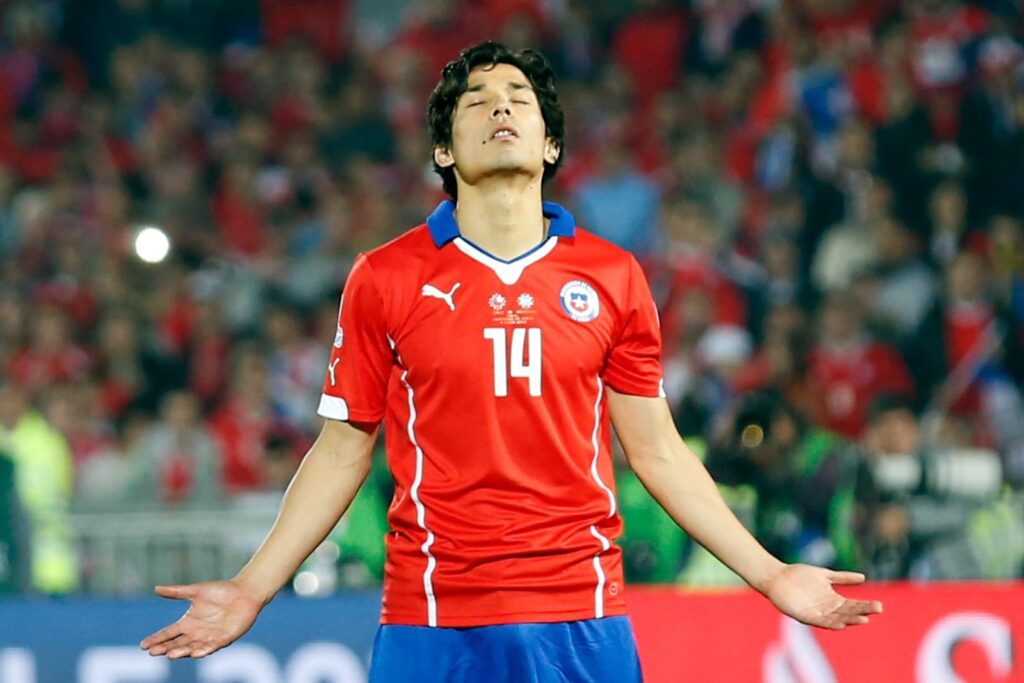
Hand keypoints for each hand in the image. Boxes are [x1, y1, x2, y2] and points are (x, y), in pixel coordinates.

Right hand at [139, 580, 263, 658]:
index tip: (143, 645)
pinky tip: (196, 653)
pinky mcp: (224, 639)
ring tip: (170, 654)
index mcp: (188, 623)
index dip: (156, 639)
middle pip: (177, 644)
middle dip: (165, 648)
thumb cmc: (221, 591)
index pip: (168, 633)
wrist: (245, 592)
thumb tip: (156, 588)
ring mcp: (210, 637)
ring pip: (192, 648)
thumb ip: (177, 592)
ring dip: (182, 652)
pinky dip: (204, 650)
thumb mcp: (196, 591)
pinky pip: (212, 647)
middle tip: (153, 652)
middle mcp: (197, 633)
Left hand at [763, 564, 882, 629]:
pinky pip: (819, 622)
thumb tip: (863, 578)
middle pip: (847, 612)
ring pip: (836, 619)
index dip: (865, 606)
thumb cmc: (799, 575)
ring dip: (850, 620)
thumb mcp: (824, 575)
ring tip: (863, 620)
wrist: (777, 576)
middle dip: (862, 612)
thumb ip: (842, 578)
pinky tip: (841, 624)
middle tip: (878, 610)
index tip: (879, 605)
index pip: (852, 605)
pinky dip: (830, 624)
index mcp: (832, 600)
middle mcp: (826, 609)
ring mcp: (816, 613)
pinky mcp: (804, 616)